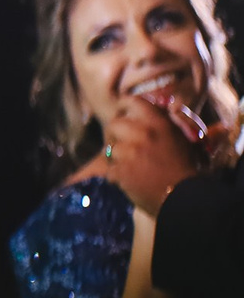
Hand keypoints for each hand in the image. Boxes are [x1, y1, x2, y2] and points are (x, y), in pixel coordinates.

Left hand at [102, 97, 203, 215]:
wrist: (186, 196)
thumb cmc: (189, 168)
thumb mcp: (185, 139)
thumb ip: (169, 122)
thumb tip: (162, 107)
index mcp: (158, 123)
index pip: (133, 102)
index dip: (124, 106)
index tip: (122, 112)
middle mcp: (141, 134)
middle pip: (113, 124)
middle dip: (113, 133)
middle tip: (119, 141)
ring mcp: (128, 153)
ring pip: (108, 148)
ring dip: (114, 156)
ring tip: (125, 164)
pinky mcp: (120, 171)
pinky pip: (109, 170)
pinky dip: (116, 175)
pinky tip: (128, 180)